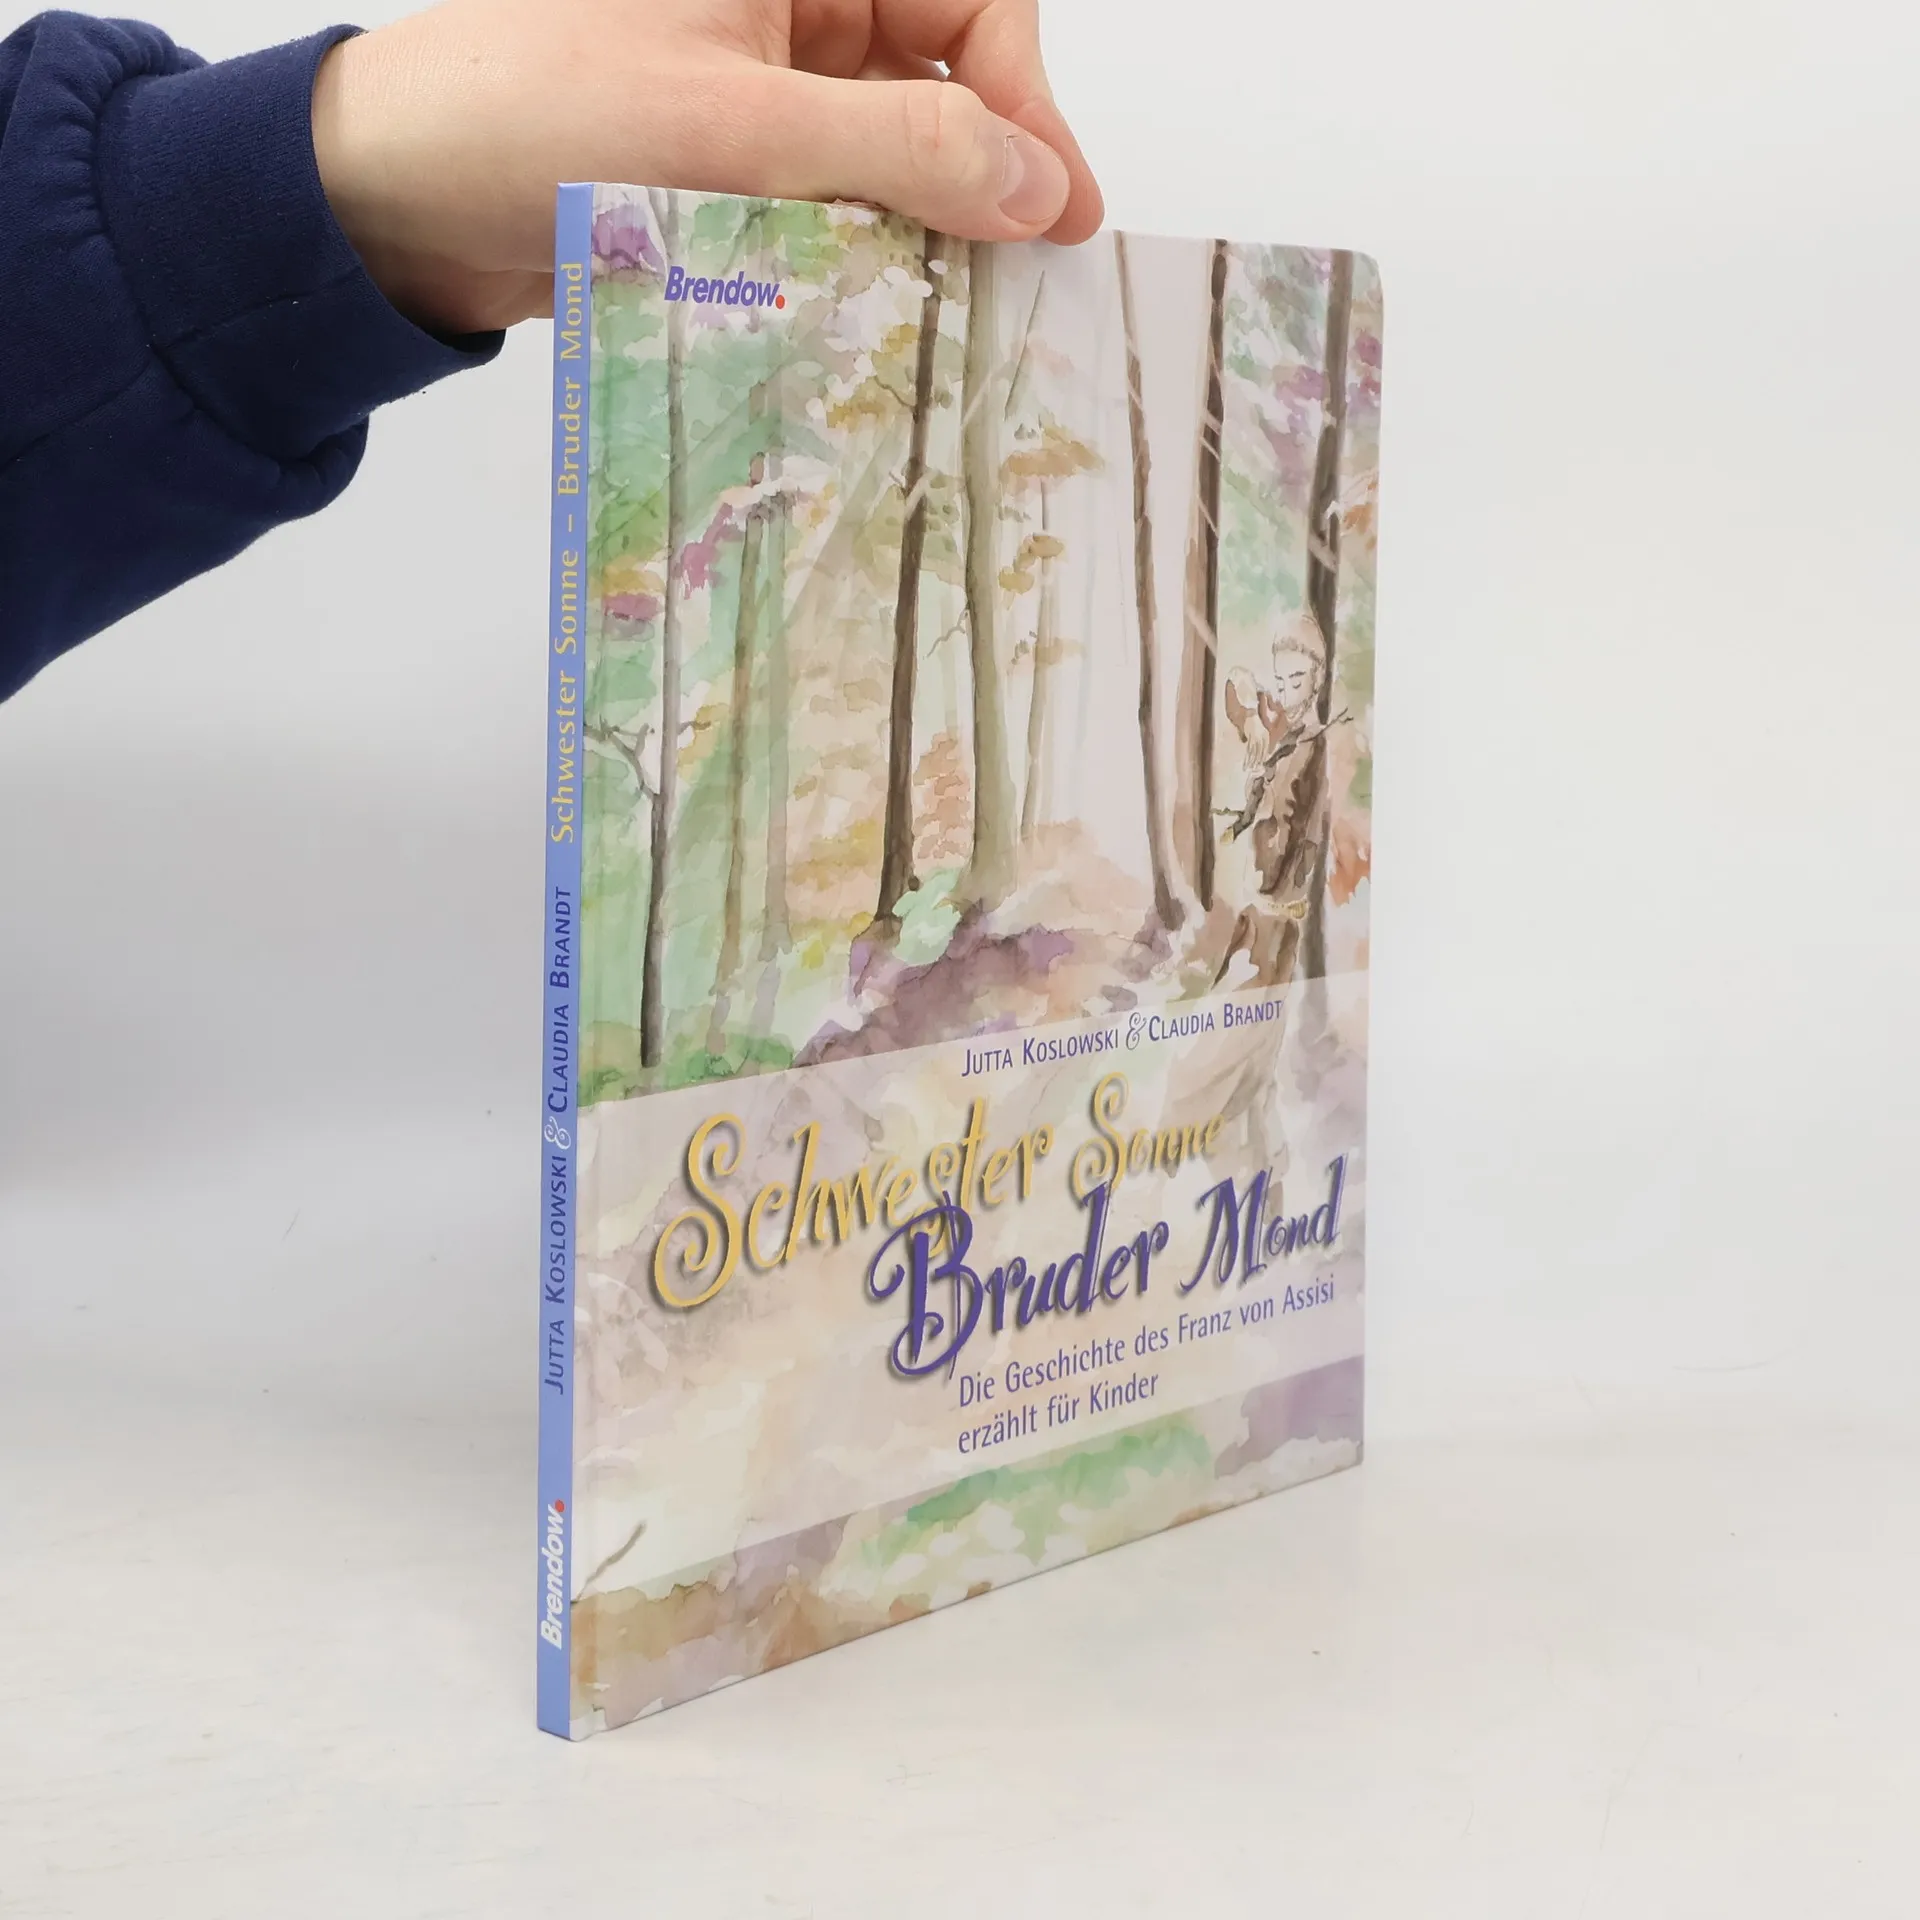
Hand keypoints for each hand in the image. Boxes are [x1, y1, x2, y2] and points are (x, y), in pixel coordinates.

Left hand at [310, 0, 1104, 335]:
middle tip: (1026, 269)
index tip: (1049, 203)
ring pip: (898, 144)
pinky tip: (892, 311)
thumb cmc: (534, 117)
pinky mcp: (737, 163)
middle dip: (987, 164)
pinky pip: (840, 198)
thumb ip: (903, 146)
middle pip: (945, 70)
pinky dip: (870, 253)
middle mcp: (787, 2)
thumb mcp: (738, 130)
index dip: (1022, 93)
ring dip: (932, 222)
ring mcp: (763, 83)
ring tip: (962, 305)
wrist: (395, 197)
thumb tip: (1038, 185)